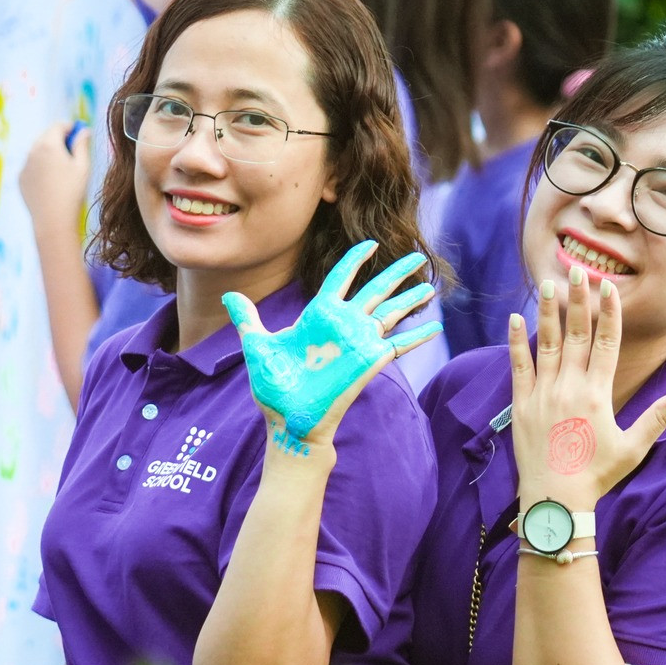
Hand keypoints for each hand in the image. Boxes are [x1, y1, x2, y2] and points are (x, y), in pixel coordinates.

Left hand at [19, 122, 90, 247]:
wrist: (53, 220)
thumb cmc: (72, 192)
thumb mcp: (83, 166)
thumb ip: (82, 145)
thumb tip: (84, 131)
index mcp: (49, 145)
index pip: (58, 126)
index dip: (70, 127)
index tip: (78, 134)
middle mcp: (33, 152)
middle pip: (46, 136)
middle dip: (58, 139)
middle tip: (72, 151)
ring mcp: (24, 166)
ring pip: (37, 151)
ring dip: (48, 153)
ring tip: (62, 170)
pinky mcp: (21, 179)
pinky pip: (31, 166)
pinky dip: (40, 167)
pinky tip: (51, 182)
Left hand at [222, 241, 439, 454]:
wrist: (289, 419)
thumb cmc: (274, 387)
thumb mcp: (258, 346)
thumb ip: (248, 319)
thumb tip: (229, 294)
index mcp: (318, 316)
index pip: (341, 279)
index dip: (356, 260)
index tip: (371, 244)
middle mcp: (343, 325)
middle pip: (376, 291)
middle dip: (397, 274)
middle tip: (417, 258)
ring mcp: (359, 342)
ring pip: (391, 312)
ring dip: (411, 299)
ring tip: (431, 286)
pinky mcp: (370, 361)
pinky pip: (399, 344)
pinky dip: (418, 336)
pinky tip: (436, 327)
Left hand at [508, 267, 665, 510]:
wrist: (555, 500)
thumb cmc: (596, 475)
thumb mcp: (633, 447)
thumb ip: (657, 418)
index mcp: (598, 394)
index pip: (606, 343)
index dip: (608, 313)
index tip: (608, 287)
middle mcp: (569, 387)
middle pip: (577, 335)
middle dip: (579, 301)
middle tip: (579, 270)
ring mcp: (542, 394)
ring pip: (546, 344)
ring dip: (548, 312)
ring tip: (548, 283)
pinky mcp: (520, 404)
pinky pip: (518, 366)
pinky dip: (516, 342)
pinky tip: (515, 319)